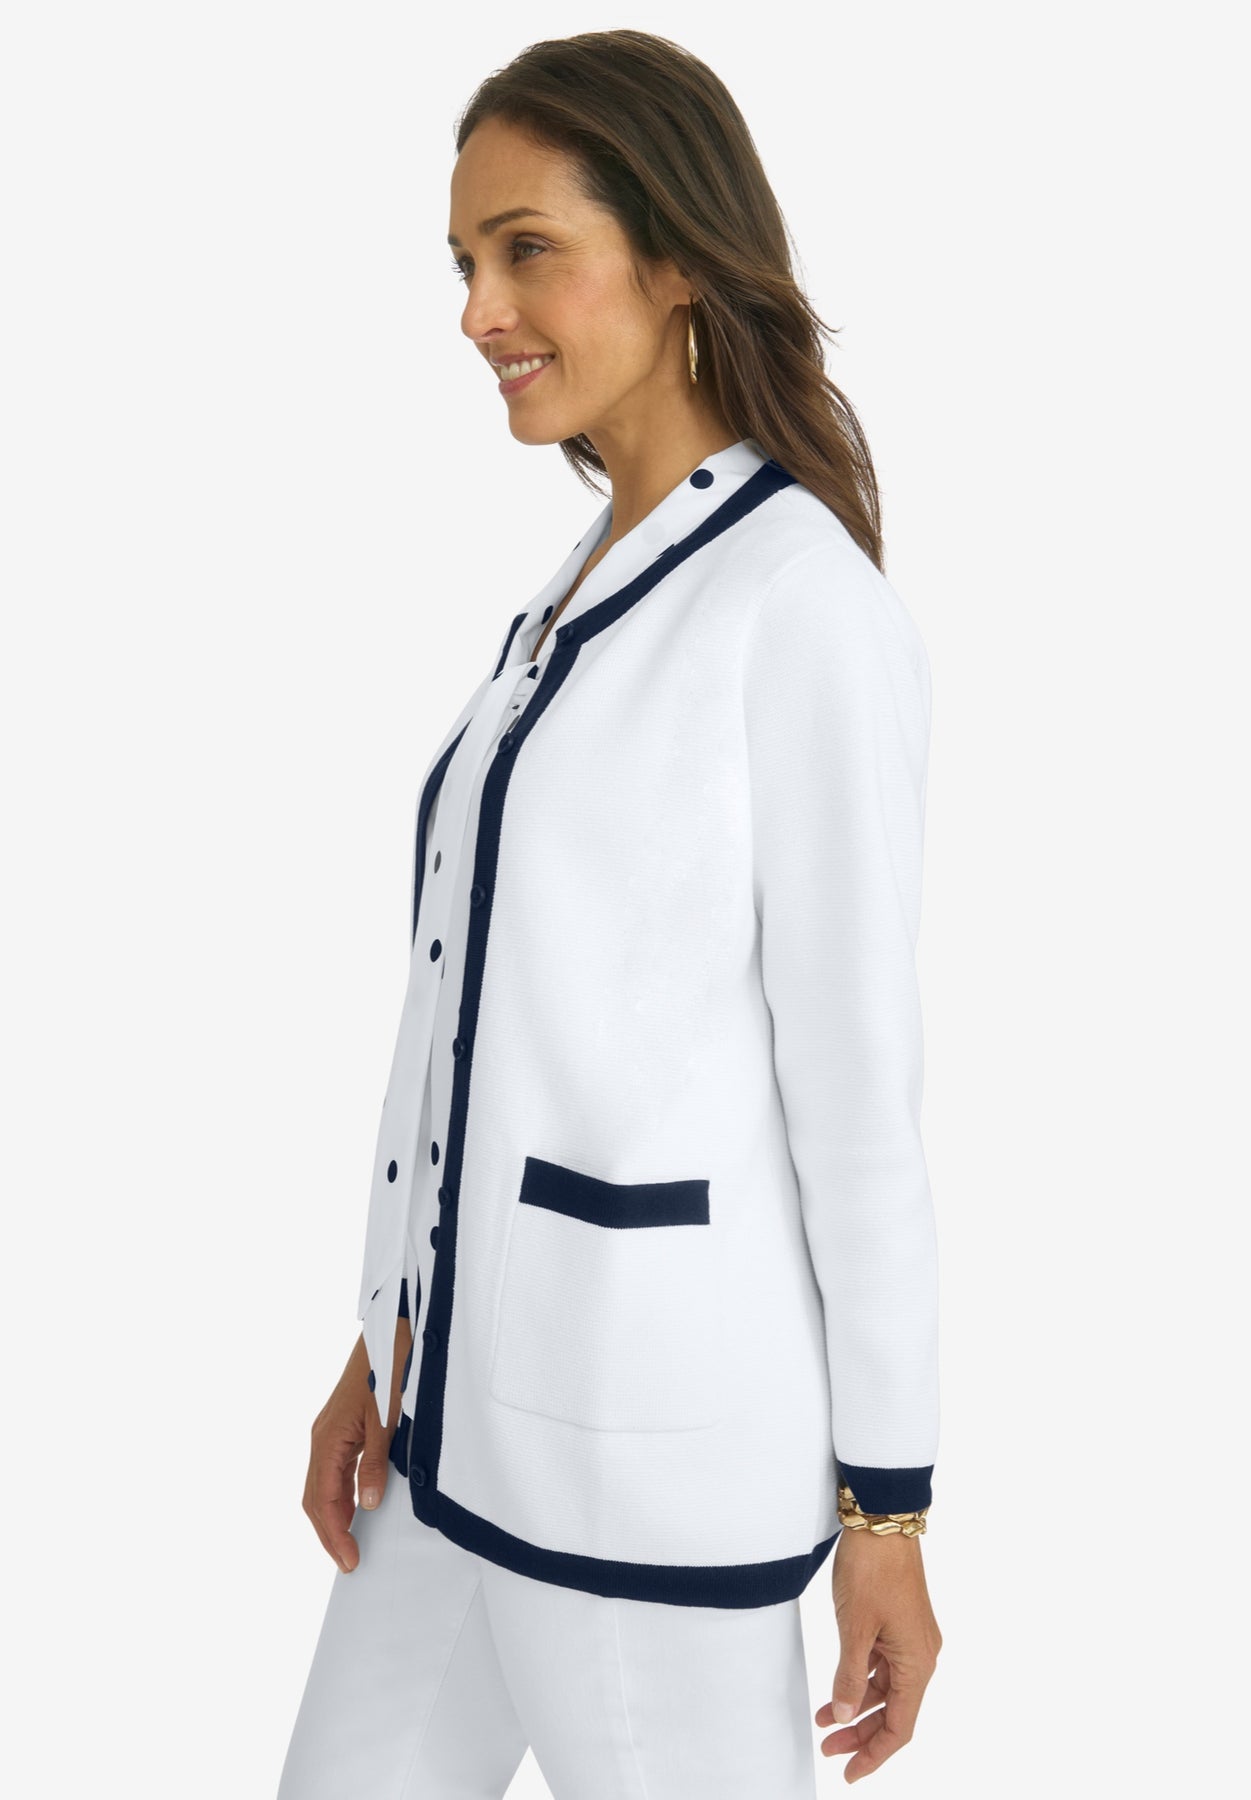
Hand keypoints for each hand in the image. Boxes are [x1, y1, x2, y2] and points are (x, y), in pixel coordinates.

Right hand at [301, 1314, 412, 1572]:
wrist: (394, 1328)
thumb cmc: (390, 1367)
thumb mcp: (387, 1418)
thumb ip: (375, 1463)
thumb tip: (365, 1506)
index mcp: (328, 1438)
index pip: (322, 1499)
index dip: (333, 1534)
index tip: (349, 1561)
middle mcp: (323, 1437)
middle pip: (315, 1497)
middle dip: (329, 1532)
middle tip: (349, 1562)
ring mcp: (331, 1431)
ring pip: (323, 1484)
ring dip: (333, 1515)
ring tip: (351, 1543)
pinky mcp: (343, 1426)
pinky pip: (334, 1469)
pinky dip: (340, 1494)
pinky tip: (356, 1507)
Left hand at [814, 1528, 941, 1782]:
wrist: (882, 1521)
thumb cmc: (872, 1569)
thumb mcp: (854, 1627)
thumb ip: (849, 1676)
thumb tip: (843, 1717)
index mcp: (918, 1662)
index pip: (901, 1726)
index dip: (875, 1754)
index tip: (850, 1773)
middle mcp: (921, 1655)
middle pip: (894, 1711)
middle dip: (861, 1734)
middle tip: (829, 1750)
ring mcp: (910, 1639)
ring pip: (885, 1689)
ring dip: (857, 1707)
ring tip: (824, 1722)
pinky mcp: (899, 1624)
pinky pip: (881, 1665)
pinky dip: (859, 1680)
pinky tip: (836, 1689)